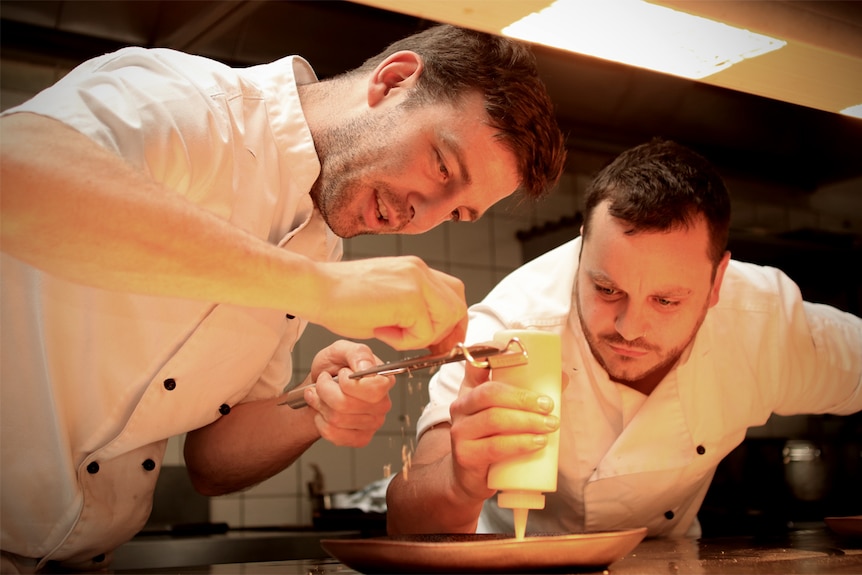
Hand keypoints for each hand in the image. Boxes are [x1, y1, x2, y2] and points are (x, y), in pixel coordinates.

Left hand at [302, 340, 395, 446]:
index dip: (348, 382)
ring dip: (320, 404)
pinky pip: (334, 434)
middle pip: (347, 405)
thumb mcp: (340, 350)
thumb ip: (356, 353)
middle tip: (322, 382)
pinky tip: (323, 412)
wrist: (320, 387)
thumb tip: (366, 367)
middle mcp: (383, 403)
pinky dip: (320, 422)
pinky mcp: (361, 438)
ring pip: (337, 419)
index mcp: (384, 380)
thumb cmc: (332, 368)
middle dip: (325, 391)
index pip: (374, 388)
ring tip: (319, 395)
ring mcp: (373, 424)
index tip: (340, 373)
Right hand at [314, 256, 466, 350]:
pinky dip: (406, 341)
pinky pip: (424, 330)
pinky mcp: (409, 296)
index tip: (440, 342)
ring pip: (446, 319)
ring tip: (392, 334)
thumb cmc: (340, 298)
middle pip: (457, 306)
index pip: (453, 294)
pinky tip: (381, 331)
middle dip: (446, 333)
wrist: (315, 288)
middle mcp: (420, 270)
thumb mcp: (387, 302)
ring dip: (422, 337)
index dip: (451, 322)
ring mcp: (416, 280)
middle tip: (424, 349)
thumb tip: (431, 335)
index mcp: (415, 269)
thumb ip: (412, 310)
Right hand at [448, 363, 558, 500]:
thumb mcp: (503, 415)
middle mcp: (460, 407)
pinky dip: (520, 443)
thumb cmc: (492, 440)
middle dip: (523, 398)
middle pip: (490, 393)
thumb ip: (527, 396)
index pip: (474, 365)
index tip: (517, 353)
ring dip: (527, 421)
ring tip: (550, 426)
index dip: (490, 354)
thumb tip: (561, 378)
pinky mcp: (465, 455)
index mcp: (470, 391)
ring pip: (494, 419)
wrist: (470, 478)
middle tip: (548, 406)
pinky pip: (495, 446)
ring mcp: (460, 431)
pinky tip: (537, 443)